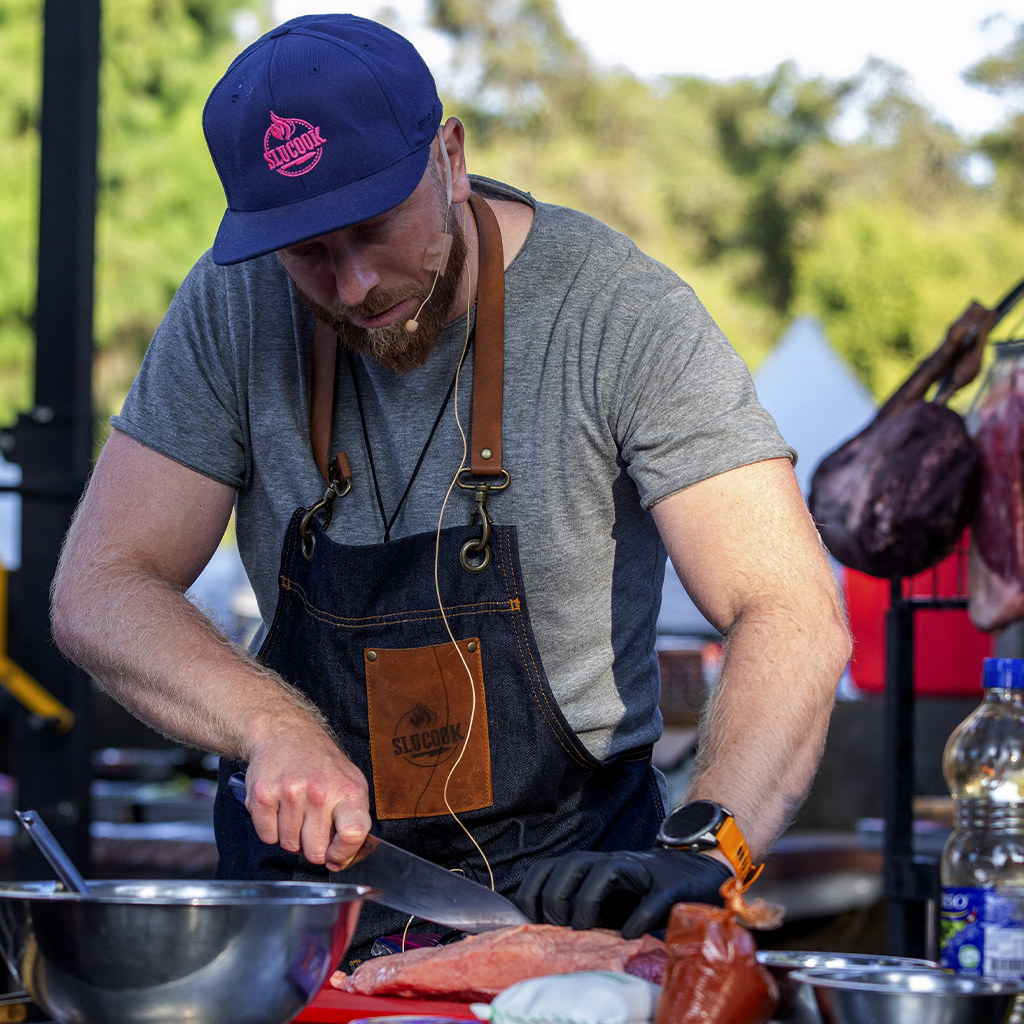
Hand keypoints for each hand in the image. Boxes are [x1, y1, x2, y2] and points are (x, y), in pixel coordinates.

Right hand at [242, 712, 370, 870]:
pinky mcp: (262, 795)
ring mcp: (290, 792)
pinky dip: (271, 829)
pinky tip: (278, 807)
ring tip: (295, 809)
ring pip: (289, 846)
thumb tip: (344, 860)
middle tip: (311, 824)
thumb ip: (354, 821)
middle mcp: (320, 791)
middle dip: (312, 846)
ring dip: (291, 835)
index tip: (336, 856)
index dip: (344, 853)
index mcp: (348, 790)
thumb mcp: (351, 783)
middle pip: (315, 851)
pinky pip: (267, 837)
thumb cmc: (321, 763)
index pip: (353, 833)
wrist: (285, 731)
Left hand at [514, 848, 732, 937]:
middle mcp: (610, 862)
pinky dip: (637, 919)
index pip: (547, 867)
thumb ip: (579, 910)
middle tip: (559, 927)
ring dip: (587, 901)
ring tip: (584, 929)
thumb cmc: (641, 893)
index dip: (532, 892)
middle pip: (571, 864)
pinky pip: (651, 900)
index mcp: (590, 866)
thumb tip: (542, 935)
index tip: (529, 922)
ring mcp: (640, 871)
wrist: (694, 874)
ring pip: (605, 871)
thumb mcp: (604, 901)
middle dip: (556, 895)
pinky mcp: (668, 887)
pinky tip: (628, 935)